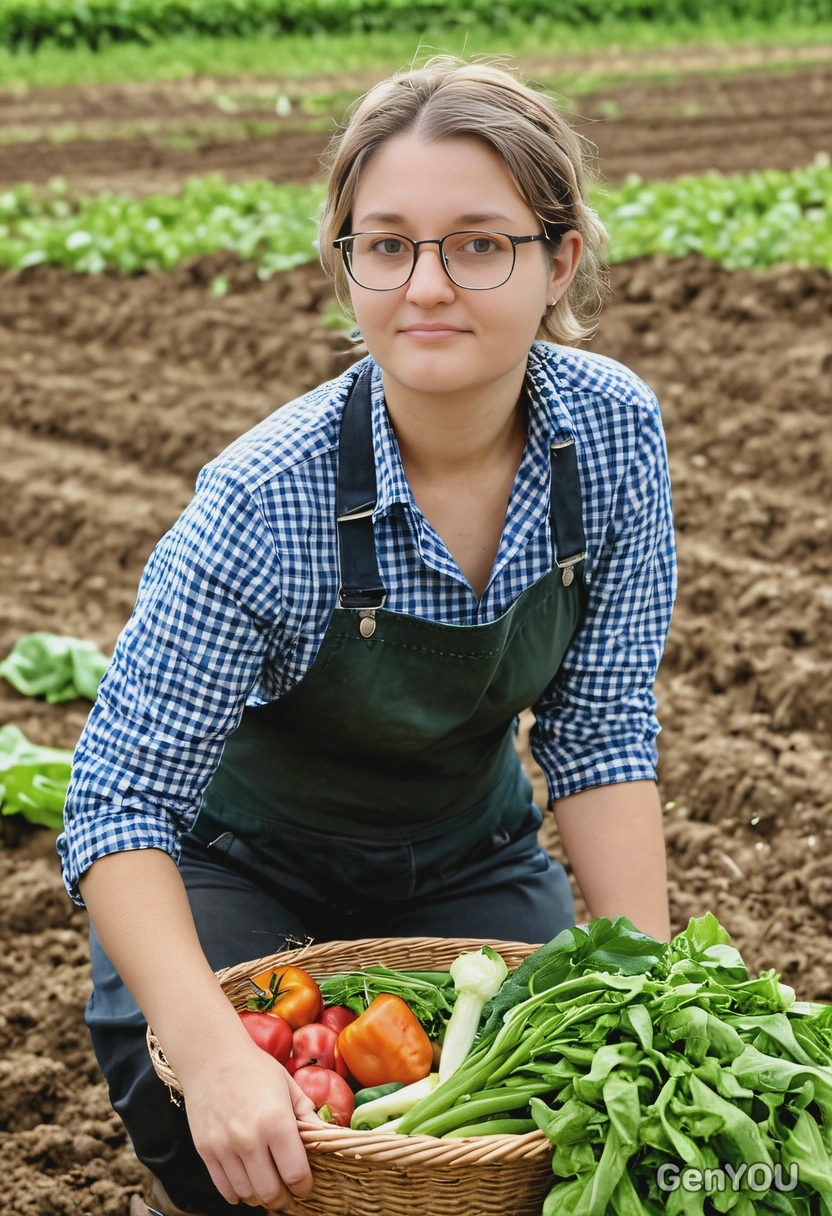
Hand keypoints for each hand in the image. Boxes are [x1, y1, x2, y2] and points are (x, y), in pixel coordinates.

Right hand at [182, 1037, 316, 1210]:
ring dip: (261, 1198)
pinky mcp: (205, 1151)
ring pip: (247, 1194)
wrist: (211, 1057)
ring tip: (269, 1188)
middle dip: (284, 1199)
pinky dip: (238, 1194)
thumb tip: (328, 1137)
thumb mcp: (288, 1085)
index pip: (296, 1173)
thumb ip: (307, 1115)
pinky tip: (247, 1186)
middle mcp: (250, 1140)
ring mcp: (224, 1148)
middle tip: (289, 1195)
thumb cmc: (254, 1068)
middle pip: (271, 1192)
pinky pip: (223, 1188)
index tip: (306, 1185)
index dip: (304, 1186)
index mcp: (276, 1122)